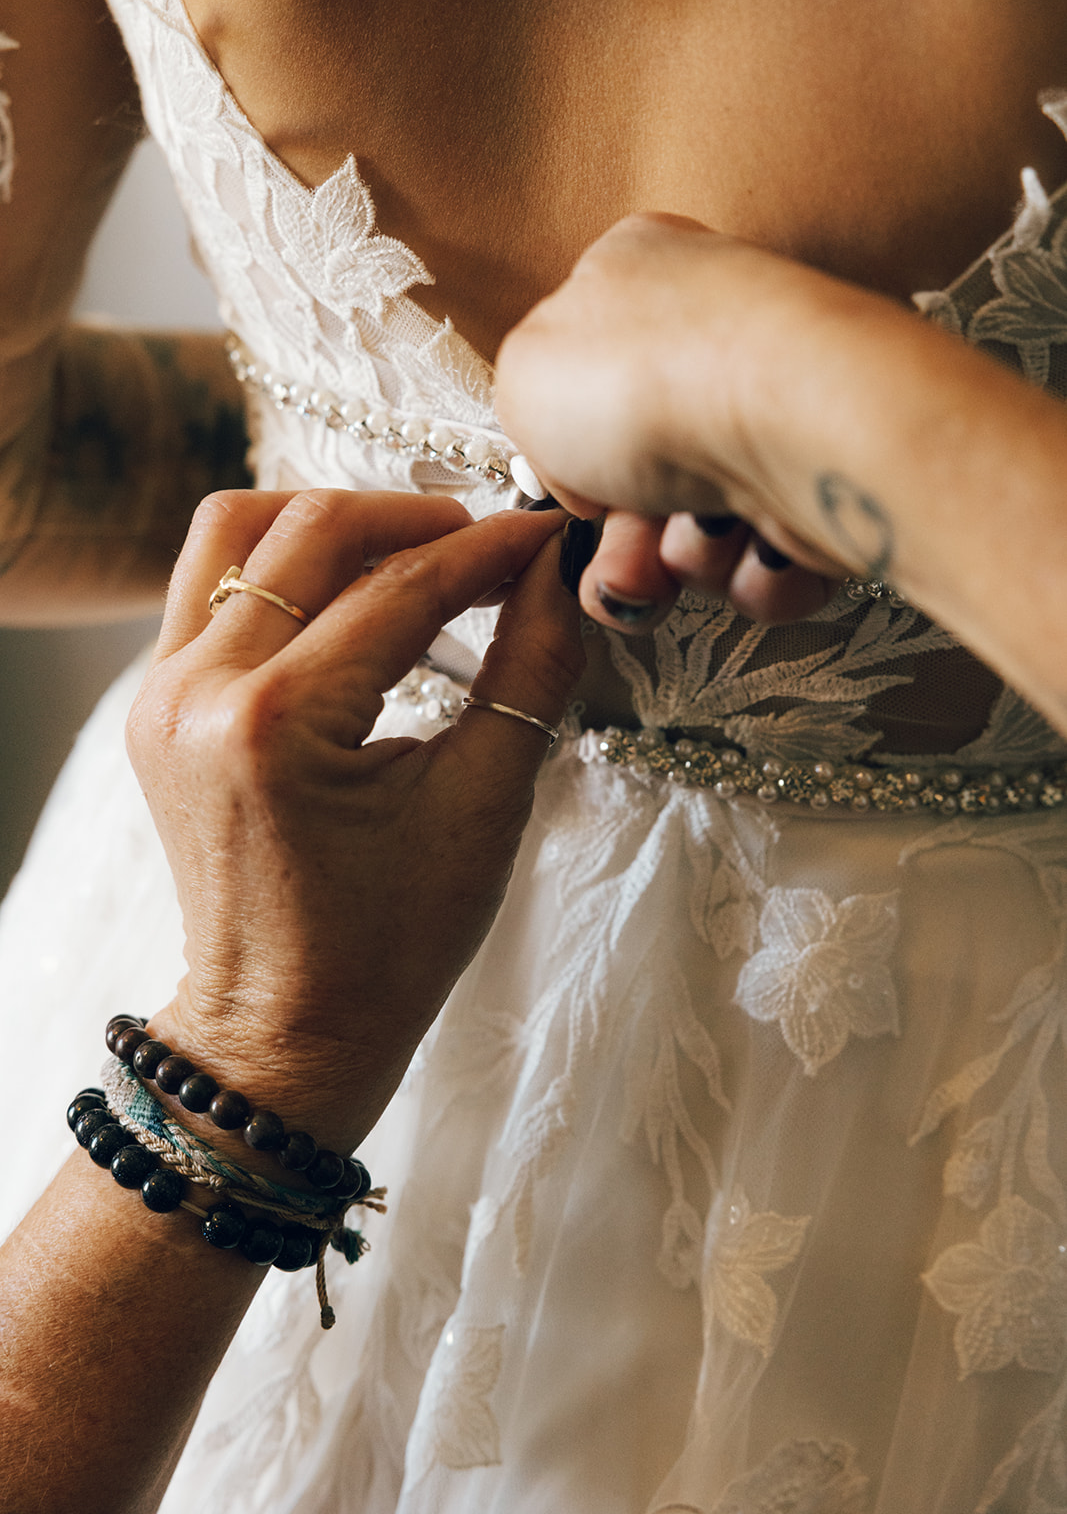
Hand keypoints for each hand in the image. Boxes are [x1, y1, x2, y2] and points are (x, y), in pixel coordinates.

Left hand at [127, 489, 581, 1152]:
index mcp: (279, 724)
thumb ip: (529, 667)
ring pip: (238, 535)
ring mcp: (162, 696)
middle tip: (492, 544)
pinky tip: (349, 595)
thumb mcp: (483, 803)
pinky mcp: (155, 706)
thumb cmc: (389, 944)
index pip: (402, 587)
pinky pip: (208, 585)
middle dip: (416, 519)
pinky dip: (282, 567)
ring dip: (332, 524)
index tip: (549, 534)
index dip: (491, 550)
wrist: (286, 1029)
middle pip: (310, 530)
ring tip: (415, 554)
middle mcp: (200, 693)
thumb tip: (561, 569)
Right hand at [496, 213, 848, 627]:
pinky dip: (756, 572)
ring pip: (698, 537)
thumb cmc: (655, 377)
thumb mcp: (522, 375)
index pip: (584, 391)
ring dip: (687, 558)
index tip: (575, 494)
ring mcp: (773, 414)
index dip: (569, 461)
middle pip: (638, 487)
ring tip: (704, 527)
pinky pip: (767, 563)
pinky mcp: (827, 481)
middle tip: (624, 562)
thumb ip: (523, 412)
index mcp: (636, 284)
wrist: (793, 416)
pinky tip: (759, 541)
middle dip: (623, 549)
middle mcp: (711, 346)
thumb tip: (574, 468)